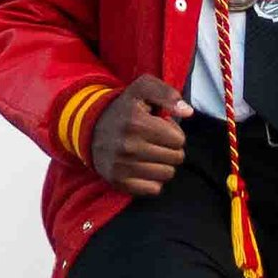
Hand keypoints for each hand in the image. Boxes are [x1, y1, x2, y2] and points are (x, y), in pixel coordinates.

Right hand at [92, 75, 190, 192]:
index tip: (160, 127)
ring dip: (163, 163)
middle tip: (156, 140)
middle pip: (176, 158)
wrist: (90, 128)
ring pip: (167, 174)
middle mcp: (128, 146)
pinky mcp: (118, 181)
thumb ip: (168, 94)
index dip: (173, 132)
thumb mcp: (143, 88)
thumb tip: (188, 112)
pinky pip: (154, 189)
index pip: (179, 140)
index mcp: (136, 122)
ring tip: (150, 152)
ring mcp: (122, 166)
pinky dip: (153, 179)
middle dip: (170, 148)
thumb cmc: (124, 108)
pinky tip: (143, 166)